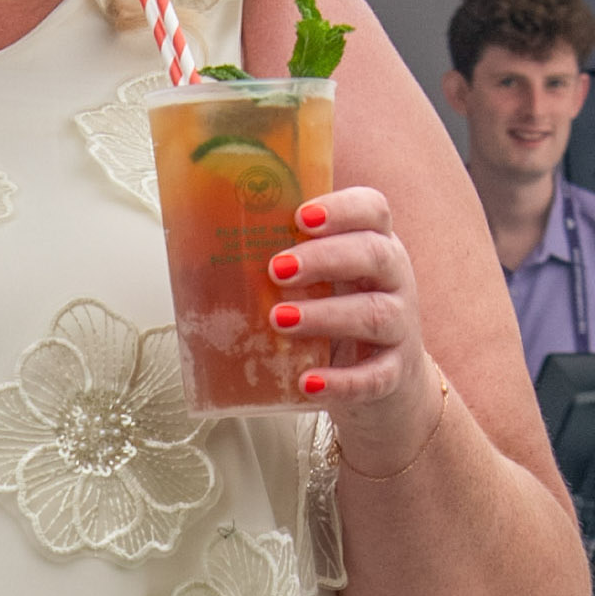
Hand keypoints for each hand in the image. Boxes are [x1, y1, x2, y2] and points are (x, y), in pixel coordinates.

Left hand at [266, 185, 448, 478]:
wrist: (386, 386)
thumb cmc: (337, 321)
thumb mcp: (319, 285)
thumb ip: (283, 264)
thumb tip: (195, 249)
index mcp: (373, 246)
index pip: (373, 210)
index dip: (342, 209)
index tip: (301, 217)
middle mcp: (394, 280)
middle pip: (375, 256)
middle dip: (325, 258)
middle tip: (276, 269)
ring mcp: (399, 328)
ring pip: (376, 314)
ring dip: (326, 315)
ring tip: (279, 320)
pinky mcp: (394, 375)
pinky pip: (375, 378)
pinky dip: (341, 382)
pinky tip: (306, 382)